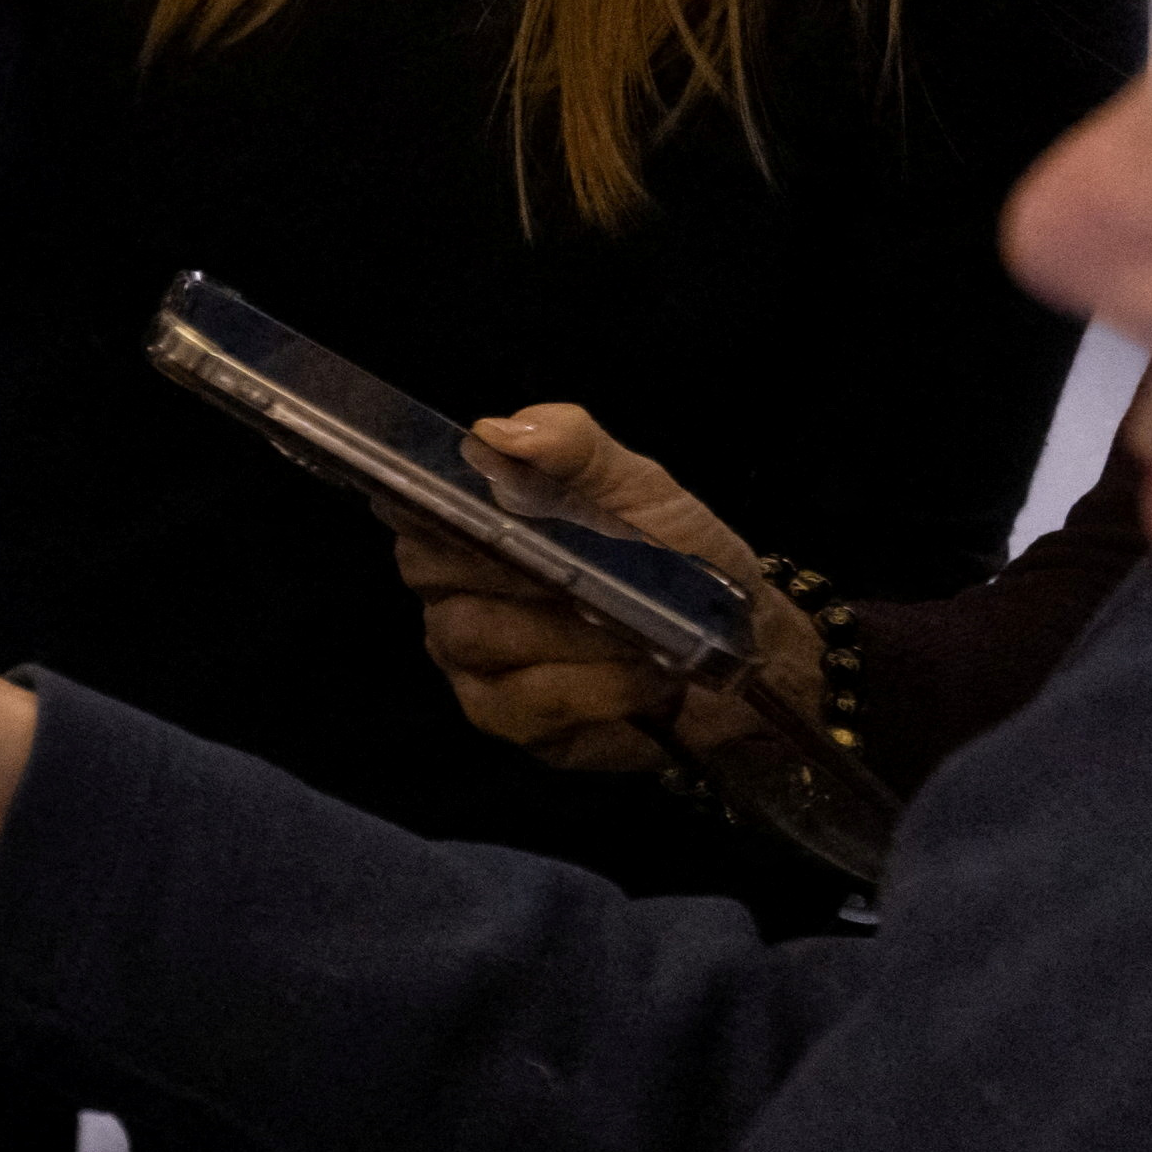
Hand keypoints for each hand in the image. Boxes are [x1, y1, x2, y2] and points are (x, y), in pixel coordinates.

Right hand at [396, 402, 813, 774]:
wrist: (739, 647)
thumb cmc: (679, 556)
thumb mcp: (641, 485)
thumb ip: (575, 446)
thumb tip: (496, 433)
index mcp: (472, 521)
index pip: (412, 502)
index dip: (435, 501)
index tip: (490, 504)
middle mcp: (453, 589)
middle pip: (429, 570)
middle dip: (512, 564)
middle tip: (588, 569)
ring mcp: (471, 660)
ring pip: (475, 634)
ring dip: (568, 631)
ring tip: (639, 629)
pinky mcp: (507, 719)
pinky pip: (524, 700)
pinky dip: (593, 684)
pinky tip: (643, 675)